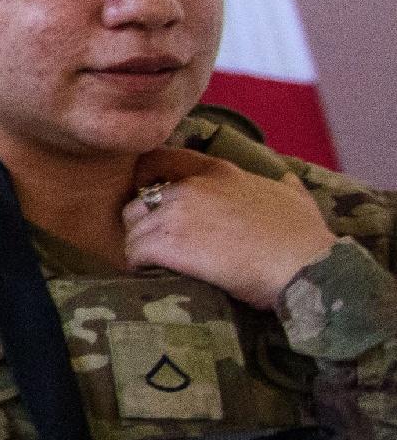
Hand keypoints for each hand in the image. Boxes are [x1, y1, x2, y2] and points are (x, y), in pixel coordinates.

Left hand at [122, 147, 334, 309]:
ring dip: (140, 250)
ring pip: (134, 230)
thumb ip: (286, 187)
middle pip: (140, 202)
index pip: (164, 162)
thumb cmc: (306, 238)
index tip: (152, 207)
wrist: (306, 267)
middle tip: (156, 249)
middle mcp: (191, 188)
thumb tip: (289, 180)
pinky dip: (138, 266)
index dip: (150, 184)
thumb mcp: (298, 200)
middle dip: (143, 226)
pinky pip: (134, 253)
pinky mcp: (168, 244)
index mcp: (218, 173)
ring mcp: (176, 214)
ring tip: (153, 269)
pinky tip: (150, 277)